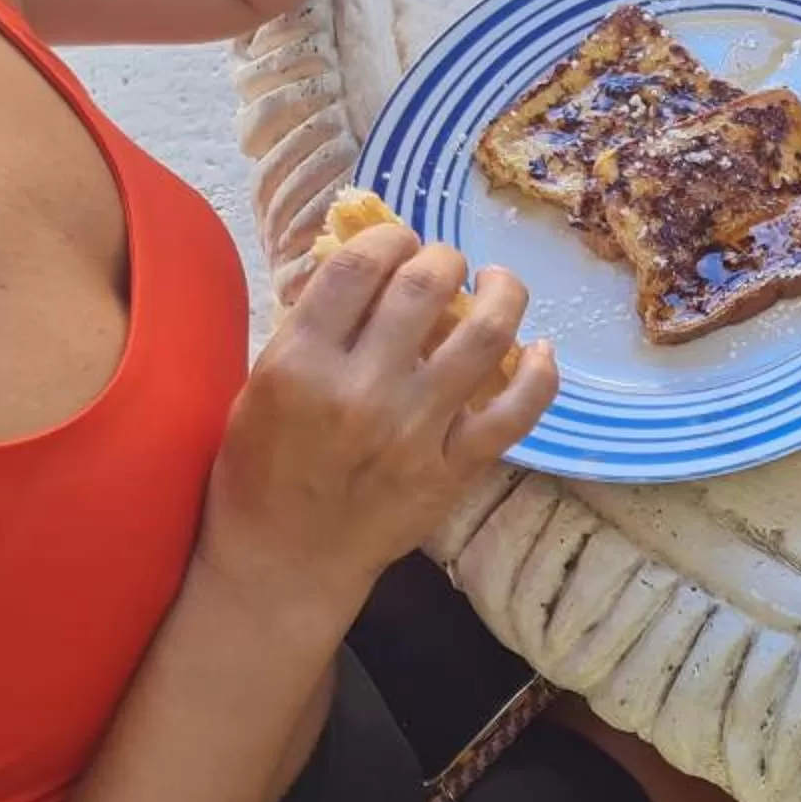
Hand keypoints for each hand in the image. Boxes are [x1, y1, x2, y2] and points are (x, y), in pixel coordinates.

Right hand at [196, 223, 558, 637]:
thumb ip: (311, 329)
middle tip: (446, 266)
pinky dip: (540, 373)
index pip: (359, 267)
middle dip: (444, 259)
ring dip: (504, 295)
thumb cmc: (261, 471)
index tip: (402, 243)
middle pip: (426, 287)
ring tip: (499, 285)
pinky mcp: (452, 470)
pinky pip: (517, 411)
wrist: (283, 563)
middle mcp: (360, 391)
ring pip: (486, 337)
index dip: (392, 238)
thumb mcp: (259, 387)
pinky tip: (540, 350)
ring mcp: (413, 432)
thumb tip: (370, 265)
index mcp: (299, 364)